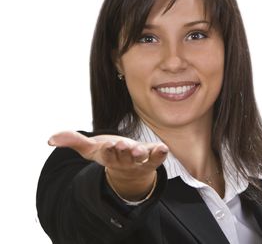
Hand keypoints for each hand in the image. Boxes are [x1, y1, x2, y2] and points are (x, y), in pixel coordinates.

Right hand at [48, 131, 168, 199]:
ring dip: (141, 154)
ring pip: (140, 158)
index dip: (109, 150)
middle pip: (124, 156)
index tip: (109, 145)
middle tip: (124, 145)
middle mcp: (124, 159)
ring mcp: (139, 160)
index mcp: (109, 156)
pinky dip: (160, 154)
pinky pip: (157, 157)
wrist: (128, 170)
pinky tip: (163, 148)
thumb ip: (72, 141)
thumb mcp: (90, 148)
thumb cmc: (109, 154)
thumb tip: (50, 140)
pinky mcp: (152, 157)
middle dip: (124, 151)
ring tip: (142, 150)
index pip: (108, 154)